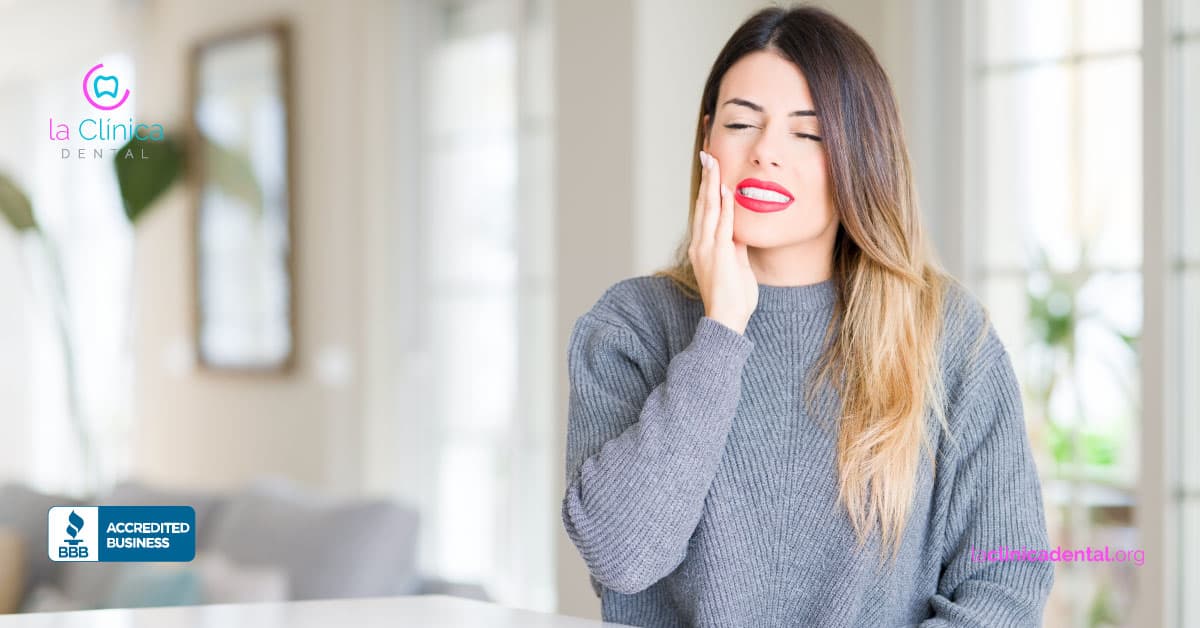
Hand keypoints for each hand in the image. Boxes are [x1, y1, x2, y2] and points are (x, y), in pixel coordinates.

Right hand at [688, 150, 757, 334]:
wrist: (726, 319)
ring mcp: (708, 248)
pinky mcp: (719, 253)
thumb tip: (740, 231)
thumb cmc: (733, 298)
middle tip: (708, 154)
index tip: (711, 169)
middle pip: (703, 204)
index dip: (708, 188)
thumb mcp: (737, 266)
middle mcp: (701, 244)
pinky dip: (725, 205)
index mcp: (703, 247)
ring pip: (710, 208)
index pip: (705, 211)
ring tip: (713, 161)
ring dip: (712, 183)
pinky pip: (723, 224)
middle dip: (707, 178)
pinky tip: (727, 189)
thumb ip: (737, 247)